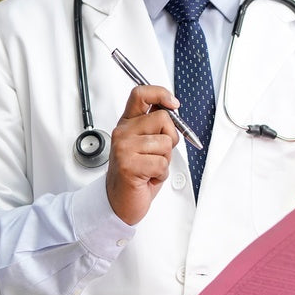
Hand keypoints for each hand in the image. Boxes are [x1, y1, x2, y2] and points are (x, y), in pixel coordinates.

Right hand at [105, 85, 179, 224]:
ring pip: (165, 142)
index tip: (173, 104)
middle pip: (163, 118)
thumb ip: (157, 126)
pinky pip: (161, 163)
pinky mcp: (128, 165)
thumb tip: (173, 107)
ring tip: (150, 168)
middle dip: (170, 138)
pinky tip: (147, 178)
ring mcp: (123, 147)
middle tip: (158, 154)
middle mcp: (123, 132)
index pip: (140, 94)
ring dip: (165, 160)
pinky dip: (160, 174)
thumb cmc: (137, 173)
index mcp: (128, 123)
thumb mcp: (147, 144)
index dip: (160, 93)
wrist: (120, 201)